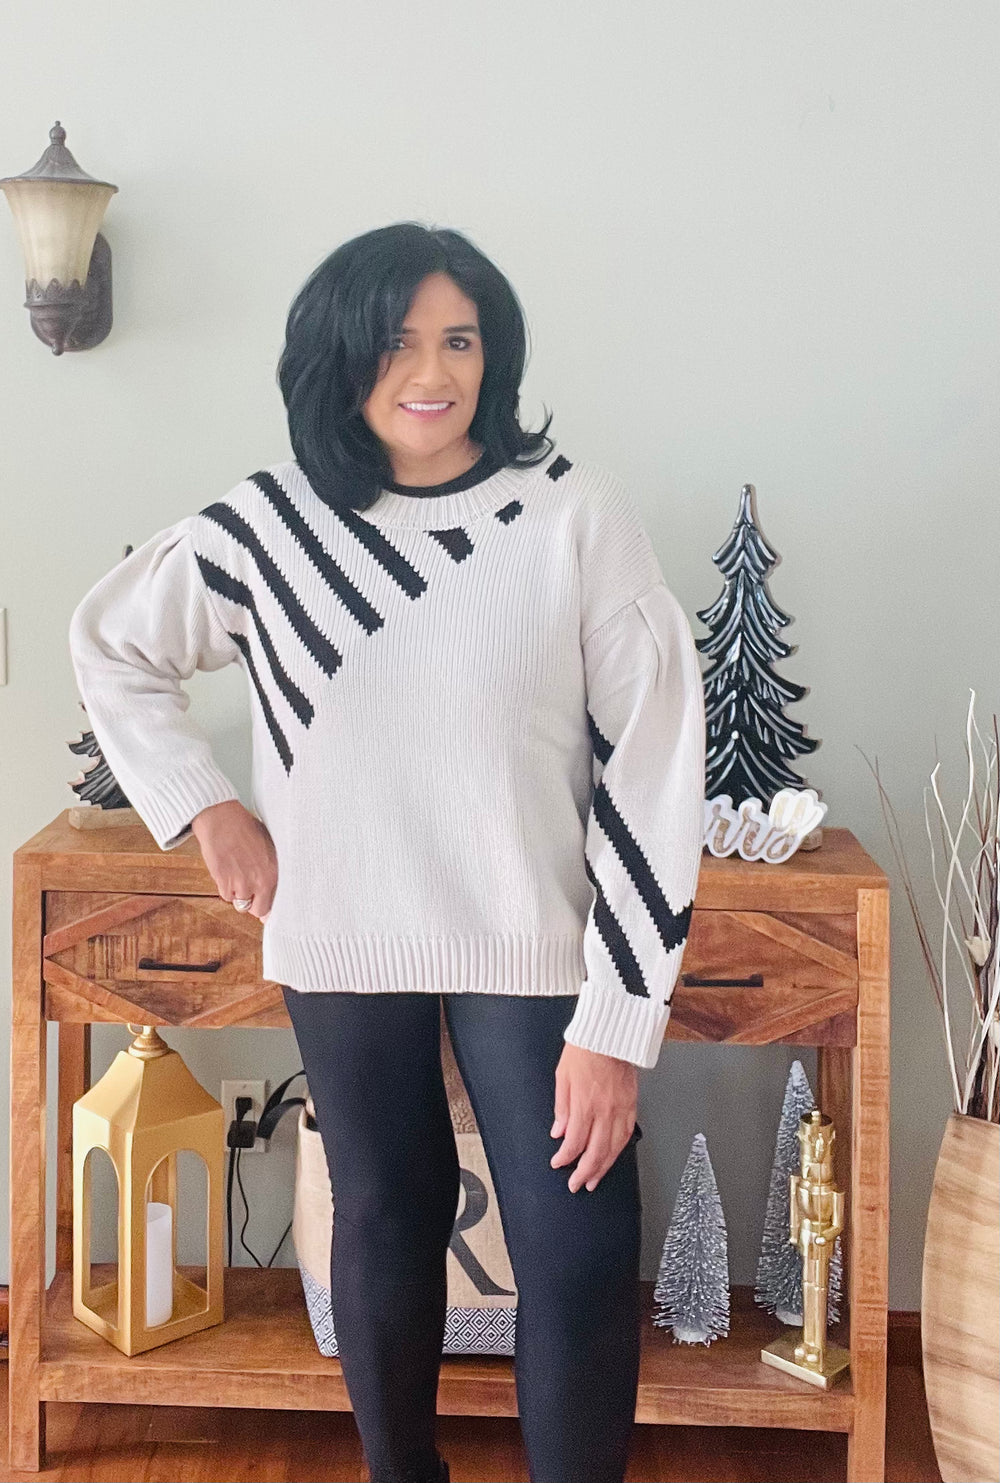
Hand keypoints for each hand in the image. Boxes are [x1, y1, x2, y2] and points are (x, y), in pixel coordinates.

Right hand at [191, 800, 277, 920]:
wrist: (221, 819)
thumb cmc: (244, 828)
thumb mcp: (268, 847)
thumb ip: (271, 869)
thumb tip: (271, 888)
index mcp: (274, 872)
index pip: (277, 902)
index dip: (270, 905)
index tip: (267, 909)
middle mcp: (260, 881)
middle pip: (258, 910)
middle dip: (253, 904)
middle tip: (249, 893)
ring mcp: (242, 884)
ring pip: (240, 902)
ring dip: (238, 892)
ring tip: (236, 871)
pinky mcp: (224, 883)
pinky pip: (225, 895)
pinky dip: (224, 886)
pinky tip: (226, 869)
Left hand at [550, 1042, 638, 1192]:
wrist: (610, 1033)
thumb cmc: (585, 1049)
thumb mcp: (562, 1076)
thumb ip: (561, 1108)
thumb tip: (558, 1131)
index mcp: (584, 1104)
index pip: (574, 1142)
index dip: (565, 1158)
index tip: (558, 1163)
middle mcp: (604, 1110)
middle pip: (595, 1152)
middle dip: (585, 1172)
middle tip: (577, 1184)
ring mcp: (620, 1109)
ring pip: (614, 1147)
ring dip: (604, 1167)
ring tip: (595, 1179)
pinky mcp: (632, 1104)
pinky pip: (627, 1133)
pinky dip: (620, 1149)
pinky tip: (613, 1156)